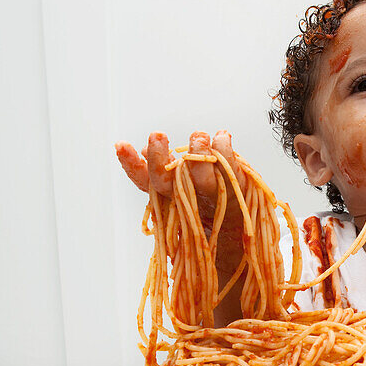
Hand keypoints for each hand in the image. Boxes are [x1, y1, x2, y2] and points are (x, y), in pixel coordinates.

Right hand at [115, 130, 246, 234]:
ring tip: (198, 136)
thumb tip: (144, 149)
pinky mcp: (237, 188)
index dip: (132, 164)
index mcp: (170, 198)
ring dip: (197, 153)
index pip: (145, 181)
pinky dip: (225, 148)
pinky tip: (222, 135)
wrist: (244, 230)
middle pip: (167, 181)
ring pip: (199, 176)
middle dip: (159, 159)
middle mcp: (187, 198)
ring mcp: (212, 194)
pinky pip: (230, 167)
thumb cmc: (208, 205)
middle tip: (157, 135)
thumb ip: (164, 170)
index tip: (121, 145)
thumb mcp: (182, 189)